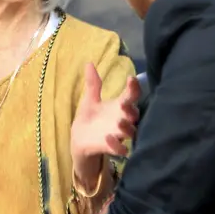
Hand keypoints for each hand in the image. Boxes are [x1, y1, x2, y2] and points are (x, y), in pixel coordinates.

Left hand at [71, 65, 139, 181]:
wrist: (80, 139)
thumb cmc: (90, 117)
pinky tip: (108, 138)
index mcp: (119, 106)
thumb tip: (89, 63)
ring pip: (131, 132)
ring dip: (127, 128)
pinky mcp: (112, 148)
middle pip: (134, 114)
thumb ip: (93, 84)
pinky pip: (120, 150)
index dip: (133, 88)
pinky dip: (116, 145)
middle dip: (132, 110)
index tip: (131, 78)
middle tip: (126, 104)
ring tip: (120, 122)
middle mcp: (122, 120)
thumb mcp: (90, 100)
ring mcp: (119, 135)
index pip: (131, 96)